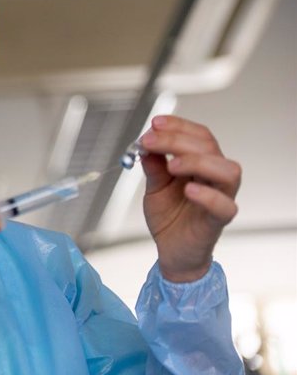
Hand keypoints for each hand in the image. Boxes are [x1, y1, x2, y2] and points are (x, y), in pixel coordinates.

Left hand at [140, 115, 240, 282]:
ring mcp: (220, 197)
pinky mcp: (218, 220)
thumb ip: (153, 166)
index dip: (179, 126)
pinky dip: (208, 195)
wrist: (171, 251)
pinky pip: (225, 206)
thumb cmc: (169, 218)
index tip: (155, 123)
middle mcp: (214, 177)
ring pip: (228, 170)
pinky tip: (189, 189)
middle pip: (209, 147)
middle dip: (177, 140)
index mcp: (201, 165)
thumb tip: (146, 143)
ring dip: (198, 161)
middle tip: (150, 141)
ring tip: (171, 164)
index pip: (199, 136)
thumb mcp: (154, 187)